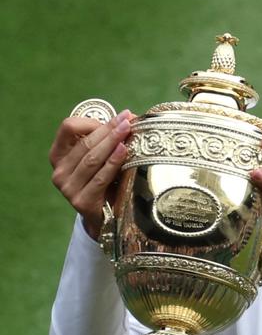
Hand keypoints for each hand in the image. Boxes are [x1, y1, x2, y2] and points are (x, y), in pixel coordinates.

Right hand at [49, 109, 133, 239]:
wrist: (104, 217)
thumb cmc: (104, 181)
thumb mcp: (100, 159)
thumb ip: (107, 140)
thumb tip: (129, 117)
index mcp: (59, 155)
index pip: (68, 128)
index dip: (92, 121)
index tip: (116, 119)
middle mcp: (59, 170)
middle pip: (85, 143)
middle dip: (109, 129)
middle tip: (127, 120)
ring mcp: (68, 187)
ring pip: (92, 159)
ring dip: (112, 142)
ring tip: (127, 131)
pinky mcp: (81, 200)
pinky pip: (100, 177)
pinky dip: (113, 162)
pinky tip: (124, 151)